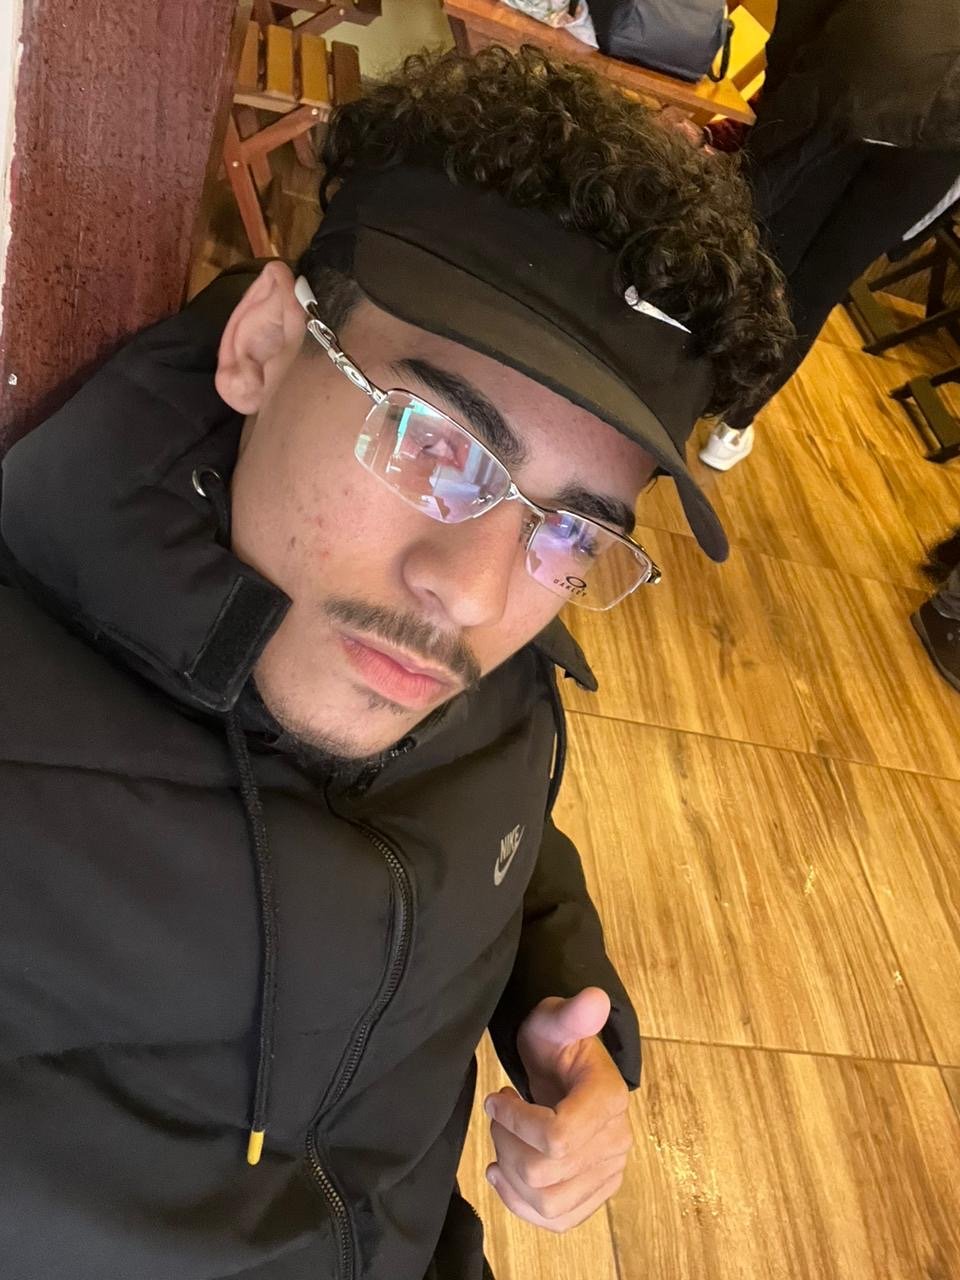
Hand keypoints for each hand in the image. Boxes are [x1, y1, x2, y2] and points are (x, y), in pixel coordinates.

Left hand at [484, 988, 631, 1232]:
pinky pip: (559, 1220)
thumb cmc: (556, 1042)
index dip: (515, 1124)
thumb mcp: (555, 1021)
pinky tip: (504, 1176)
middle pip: (545, 1173)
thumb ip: (571, 1014)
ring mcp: (608, 1171)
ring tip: (500, 1144)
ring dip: (511, 1177)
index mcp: (608, 1100)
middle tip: (497, 1117)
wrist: (568, 1067)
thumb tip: (594, 999)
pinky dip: (524, 1207)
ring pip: (548, 1204)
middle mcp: (616, 1141)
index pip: (557, 1137)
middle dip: (506, 1144)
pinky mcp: (596, 1191)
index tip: (497, 1099)